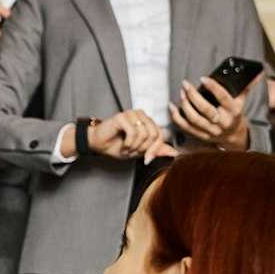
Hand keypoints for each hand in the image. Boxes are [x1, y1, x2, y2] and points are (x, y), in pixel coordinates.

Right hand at [58, 109, 174, 163]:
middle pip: (154, 134)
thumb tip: (176, 153)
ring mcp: (132, 114)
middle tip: (133, 152)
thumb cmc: (117, 145)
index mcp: (147, 121)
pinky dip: (129, 144)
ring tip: (126, 149)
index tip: (147, 159)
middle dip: (144, 149)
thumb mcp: (140, 151)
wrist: (98, 144)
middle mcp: (141, 115)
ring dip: (135, 147)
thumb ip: (157, 150)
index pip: (160, 135)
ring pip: (144, 134)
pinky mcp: (122, 116)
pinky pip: (133, 132)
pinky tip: (123, 146)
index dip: (155, 149)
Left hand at [171, 78, 250, 149]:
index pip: (223, 98)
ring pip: (194, 119)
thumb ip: (247, 86)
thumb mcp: (242, 100)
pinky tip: (171, 106)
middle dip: (194, 96)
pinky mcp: (200, 135)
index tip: (204, 78)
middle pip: (206, 110)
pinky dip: (176, 117)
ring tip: (181, 93)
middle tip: (186, 84)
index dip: (213, 87)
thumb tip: (258, 73)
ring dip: (185, 106)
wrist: (233, 136)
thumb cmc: (235, 113)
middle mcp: (221, 122)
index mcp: (233, 111)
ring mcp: (210, 131)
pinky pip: (185, 127)